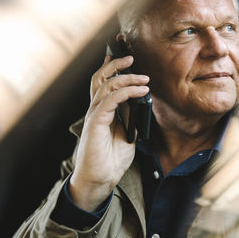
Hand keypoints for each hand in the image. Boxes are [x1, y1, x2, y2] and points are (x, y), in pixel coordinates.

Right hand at [69, 55, 149, 211]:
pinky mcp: (96, 123)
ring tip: (144, 78)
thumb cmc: (111, 160)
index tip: (124, 59)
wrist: (100, 180)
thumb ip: (130, 120)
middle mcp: (96, 110)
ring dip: (126, 78)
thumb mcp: (127, 136)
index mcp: (102, 112)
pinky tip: (139, 91)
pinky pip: (110, 101)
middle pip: (100, 79)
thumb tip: (140, 105)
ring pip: (106, 86)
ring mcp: (94, 116)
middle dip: (115, 65)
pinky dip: (125, 92)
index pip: (103, 85)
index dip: (111, 69)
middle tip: (131, 57)